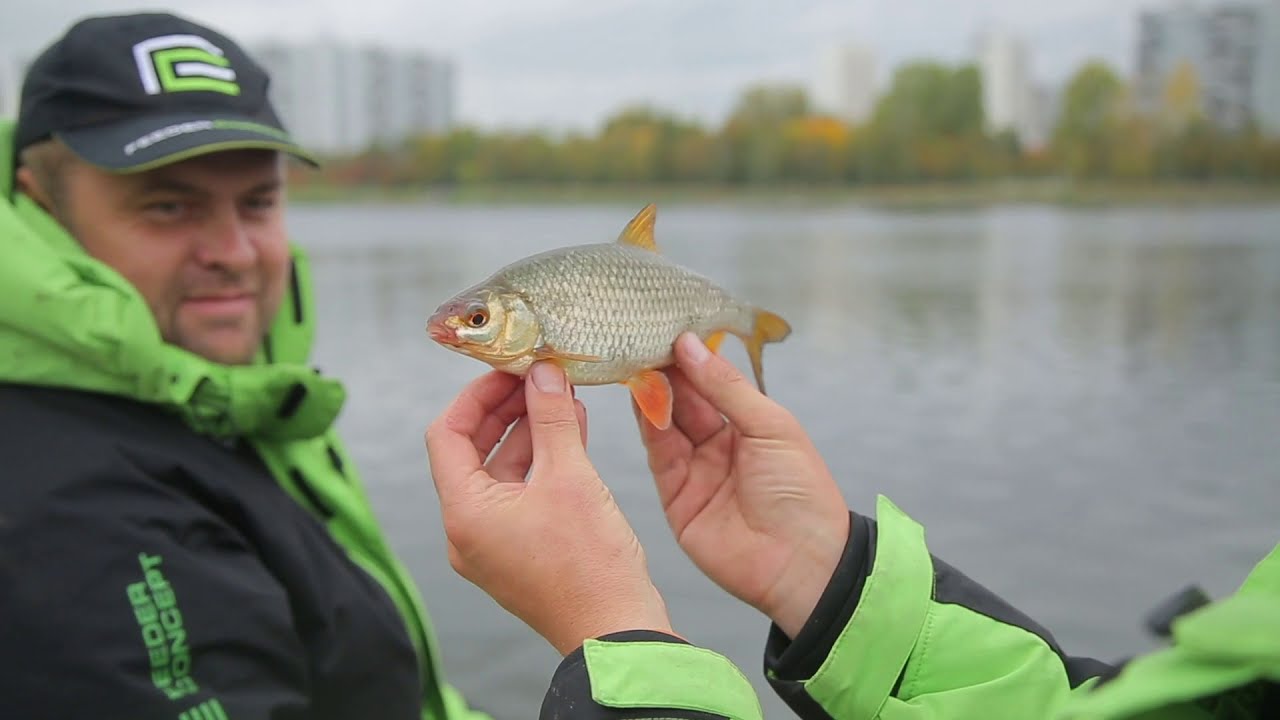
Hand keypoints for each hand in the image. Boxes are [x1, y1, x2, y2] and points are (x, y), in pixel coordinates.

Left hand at [426, 362, 674, 654]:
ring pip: (501, 472)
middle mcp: (467, 531)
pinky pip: (520, 496)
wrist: (617, 633)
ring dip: (529, 433)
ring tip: (564, 399)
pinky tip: (572, 435)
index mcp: (465, 512)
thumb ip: (552, 418)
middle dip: (507, 410)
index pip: (447, 434)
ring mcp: (493, 545)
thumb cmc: (591, 563)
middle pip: (472, 451)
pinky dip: (541, 464)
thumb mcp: (571, 476)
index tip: (511, 369)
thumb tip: (542, 373)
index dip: (477, 395)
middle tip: (540, 377)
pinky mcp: (519, 553)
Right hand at [636, 333, 850, 638]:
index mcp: (748, 426)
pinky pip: (658, 454)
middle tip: (642, 337)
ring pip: (665, 423)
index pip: (710, 383)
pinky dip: (649, 426)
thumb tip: (690, 344)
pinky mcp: (675, 497)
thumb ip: (726, 387)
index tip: (666, 326)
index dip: (690, 357)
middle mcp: (717, 445)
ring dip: (653, 393)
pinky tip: (642, 398)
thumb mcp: (771, 427)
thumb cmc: (802, 492)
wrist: (802, 564)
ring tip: (638, 361)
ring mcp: (694, 470)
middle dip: (664, 370)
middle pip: (683, 400)